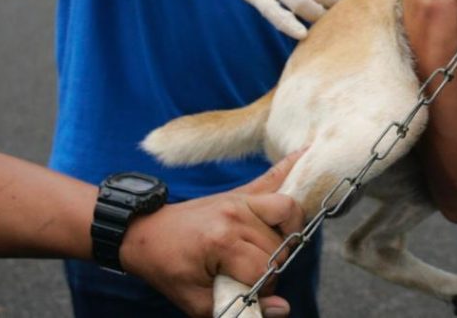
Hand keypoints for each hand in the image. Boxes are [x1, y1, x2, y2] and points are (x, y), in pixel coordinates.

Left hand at [120, 152, 306, 317]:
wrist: (147, 234)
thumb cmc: (168, 268)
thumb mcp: (194, 301)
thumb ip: (238, 308)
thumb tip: (281, 308)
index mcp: (222, 241)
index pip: (265, 269)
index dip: (261, 288)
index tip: (246, 292)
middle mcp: (237, 214)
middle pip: (279, 246)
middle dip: (271, 267)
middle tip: (250, 276)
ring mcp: (242, 198)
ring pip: (289, 213)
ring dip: (287, 234)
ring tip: (275, 247)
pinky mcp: (244, 191)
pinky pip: (275, 175)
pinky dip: (294, 165)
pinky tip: (310, 153)